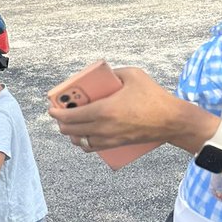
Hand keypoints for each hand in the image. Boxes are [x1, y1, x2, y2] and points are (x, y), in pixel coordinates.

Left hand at [47, 67, 186, 149]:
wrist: (171, 121)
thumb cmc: (153, 96)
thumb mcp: (132, 75)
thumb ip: (113, 73)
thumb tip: (100, 75)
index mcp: (103, 110)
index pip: (70, 115)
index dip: (56, 113)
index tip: (51, 108)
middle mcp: (103, 127)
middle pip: (71, 130)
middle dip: (61, 122)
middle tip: (59, 114)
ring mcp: (109, 139)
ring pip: (79, 141)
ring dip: (70, 134)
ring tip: (69, 124)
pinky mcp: (116, 145)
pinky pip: (92, 148)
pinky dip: (82, 143)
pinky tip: (81, 137)